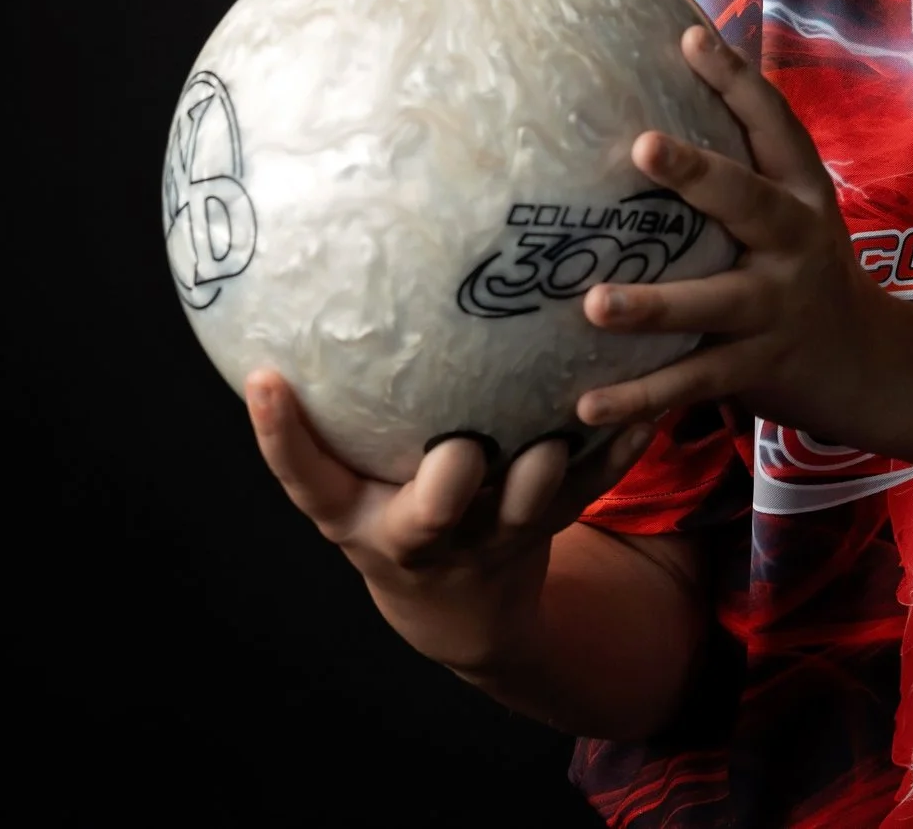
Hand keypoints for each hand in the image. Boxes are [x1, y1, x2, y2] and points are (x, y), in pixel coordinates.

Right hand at [246, 369, 657, 670]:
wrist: (458, 615)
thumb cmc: (391, 515)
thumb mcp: (350, 488)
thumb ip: (337, 425)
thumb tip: (322, 297)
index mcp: (355, 517)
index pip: (304, 479)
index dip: (280, 436)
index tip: (268, 379)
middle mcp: (419, 535)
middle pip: (427, 516)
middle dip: (447, 483)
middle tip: (462, 444)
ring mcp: (487, 538)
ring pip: (521, 510)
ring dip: (545, 471)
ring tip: (568, 423)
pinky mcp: (545, 530)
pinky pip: (586, 494)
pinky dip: (614, 456)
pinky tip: (644, 416)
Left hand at [575, 23, 891, 443]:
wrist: (869, 363)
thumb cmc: (803, 266)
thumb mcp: (793, 206)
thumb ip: (743, 158)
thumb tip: (675, 60)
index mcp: (802, 194)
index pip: (774, 125)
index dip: (736, 80)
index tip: (691, 39)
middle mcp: (795, 244)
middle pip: (750, 203)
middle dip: (699, 174)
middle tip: (642, 147)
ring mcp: (776, 309)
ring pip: (713, 305)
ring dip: (655, 306)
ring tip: (595, 305)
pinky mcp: (756, 368)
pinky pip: (691, 383)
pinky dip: (640, 398)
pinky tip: (585, 406)